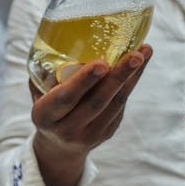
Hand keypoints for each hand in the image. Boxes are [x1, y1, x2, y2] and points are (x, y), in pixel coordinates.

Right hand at [31, 45, 152, 185]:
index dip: (84, 81)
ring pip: (116, 103)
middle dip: (118, 76)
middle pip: (97, 102)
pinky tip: (140, 64)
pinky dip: (131, 82)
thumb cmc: (48, 106)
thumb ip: (48, 73)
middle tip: (136, 56)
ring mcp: (91, 134)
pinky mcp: (108, 131)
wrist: (59, 147)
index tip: (102, 63)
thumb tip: (64, 38)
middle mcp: (68, 129)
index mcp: (44, 116)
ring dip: (133, 76)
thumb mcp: (39, 93)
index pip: (66, 98)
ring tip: (145, 52)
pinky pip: (121, 105)